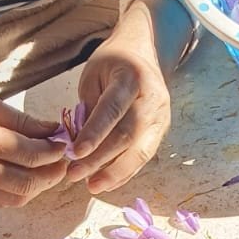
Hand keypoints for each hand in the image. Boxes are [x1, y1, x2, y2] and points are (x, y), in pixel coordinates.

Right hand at [0, 81, 65, 206]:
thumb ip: (16, 118)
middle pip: (29, 182)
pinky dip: (23, 193)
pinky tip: (29, 176)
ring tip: (49, 167)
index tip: (65, 140)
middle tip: (64, 157)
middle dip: (53, 172)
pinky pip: (4, 202)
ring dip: (41, 186)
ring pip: (19, 197)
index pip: (29, 153)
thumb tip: (52, 128)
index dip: (54, 150)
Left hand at [66, 0, 188, 192]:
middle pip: (128, 136)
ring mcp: (162, 117)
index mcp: (131, 79)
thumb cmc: (113, 63)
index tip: (75, 153)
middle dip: (101, 160)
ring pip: (140, 152)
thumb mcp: (93, 77)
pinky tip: (108, 182)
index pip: (112, 110)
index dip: (94, 134)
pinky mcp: (162, 131)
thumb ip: (88, 108)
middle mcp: (152, 99)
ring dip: (115, 173)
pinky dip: (126, 171)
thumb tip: (79, 146)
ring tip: (92, 186)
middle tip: (76, 175)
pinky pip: (144, 156)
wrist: (142, 52)